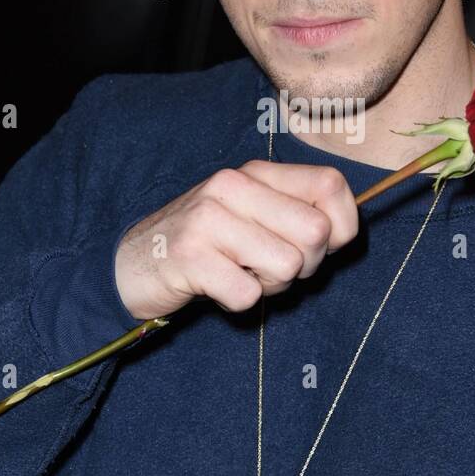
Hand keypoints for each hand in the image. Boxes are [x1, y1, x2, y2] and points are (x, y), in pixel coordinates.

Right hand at [114, 161, 359, 321]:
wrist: (131, 264)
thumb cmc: (207, 246)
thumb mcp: (252, 217)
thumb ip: (297, 216)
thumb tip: (344, 233)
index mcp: (255, 173)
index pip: (331, 185)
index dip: (342, 226)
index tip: (322, 248)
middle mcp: (232, 186)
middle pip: (316, 233)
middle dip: (305, 266)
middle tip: (270, 269)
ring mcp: (209, 219)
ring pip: (288, 266)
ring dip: (271, 286)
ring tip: (240, 275)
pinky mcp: (190, 256)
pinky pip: (249, 294)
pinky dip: (239, 302)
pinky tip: (217, 288)